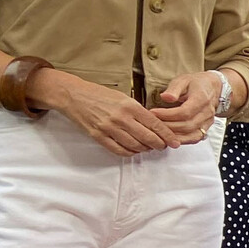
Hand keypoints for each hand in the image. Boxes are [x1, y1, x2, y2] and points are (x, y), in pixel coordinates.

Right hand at [45, 72, 174, 156]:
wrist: (74, 95)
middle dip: (159, 145)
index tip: (175, 142)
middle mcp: (121, 118)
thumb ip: (138, 111)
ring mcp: (109, 128)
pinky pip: (119, 150)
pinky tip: (133, 150)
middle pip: (148, 138)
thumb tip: (155, 125)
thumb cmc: (100, 95)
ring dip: (145, 149)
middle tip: (163, 146)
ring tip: (148, 147)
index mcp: (130, 106)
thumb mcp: (123, 98)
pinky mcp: (98, 136)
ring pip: (135, 146)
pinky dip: (130, 152)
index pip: (155, 124)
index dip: (167, 135)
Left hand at [150, 70, 227, 142]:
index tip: (153, 113)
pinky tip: (171, 138)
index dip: (167, 115)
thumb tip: (165, 97)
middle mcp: (206, 112)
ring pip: (191, 134)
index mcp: (201, 99)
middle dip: (167, 126)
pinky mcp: (206, 128)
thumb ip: (174, 89)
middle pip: (186, 125)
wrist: (212, 88)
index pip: (184, 112)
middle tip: (152, 123)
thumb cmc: (197, 84)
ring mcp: (207, 121)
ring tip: (159, 131)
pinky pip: (195, 138)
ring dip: (173, 135)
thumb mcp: (183, 80)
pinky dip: (182, 140)